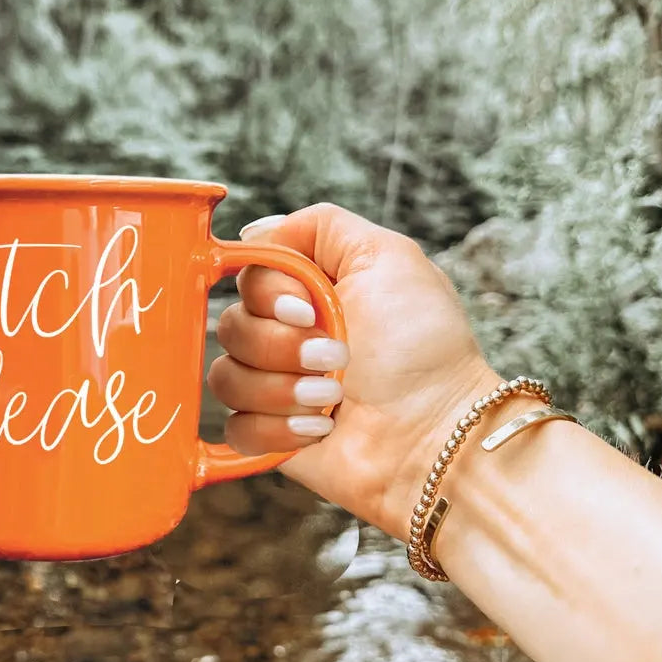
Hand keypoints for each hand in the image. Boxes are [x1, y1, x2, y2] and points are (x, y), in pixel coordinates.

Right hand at [208, 203, 502, 539]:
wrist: (436, 433)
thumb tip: (257, 231)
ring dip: (283, 389)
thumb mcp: (387, 257)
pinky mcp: (271, 436)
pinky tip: (319, 429)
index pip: (248, 277)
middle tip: (338, 357)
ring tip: (333, 397)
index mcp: (308, 292)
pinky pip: (236, 428)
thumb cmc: (424, 348)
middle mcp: (286, 336)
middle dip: (283, 346)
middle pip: (230, 326)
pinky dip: (277, 429)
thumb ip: (321, 226)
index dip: (269, 294)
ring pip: (226, 378)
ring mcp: (275, 387)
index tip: (308, 311)